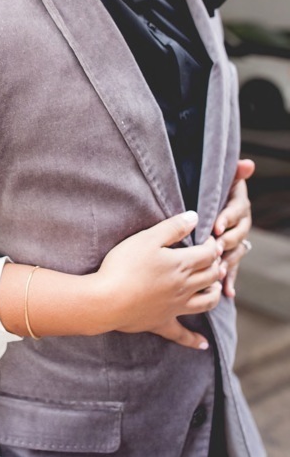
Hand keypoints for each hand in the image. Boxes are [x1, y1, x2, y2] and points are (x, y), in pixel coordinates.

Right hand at [97, 211, 224, 349]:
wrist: (107, 300)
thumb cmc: (124, 266)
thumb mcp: (147, 238)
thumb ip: (173, 227)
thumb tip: (194, 217)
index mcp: (181, 264)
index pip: (207, 254)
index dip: (212, 245)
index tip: (209, 239)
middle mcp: (184, 287)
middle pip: (211, 276)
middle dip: (217, 265)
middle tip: (215, 258)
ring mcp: (175, 307)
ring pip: (207, 302)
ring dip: (215, 293)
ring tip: (216, 287)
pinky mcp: (162, 322)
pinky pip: (182, 334)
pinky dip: (194, 340)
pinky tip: (203, 344)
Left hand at [213, 159, 254, 297]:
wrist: (208, 201)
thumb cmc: (213, 189)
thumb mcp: (221, 179)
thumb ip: (234, 172)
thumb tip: (249, 163)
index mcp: (239, 205)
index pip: (236, 212)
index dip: (227, 219)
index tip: (216, 226)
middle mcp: (242, 224)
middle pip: (238, 235)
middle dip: (226, 242)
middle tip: (214, 249)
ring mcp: (237, 241)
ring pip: (235, 253)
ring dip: (228, 262)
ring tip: (218, 271)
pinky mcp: (231, 254)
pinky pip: (232, 268)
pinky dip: (230, 280)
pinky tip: (228, 293)